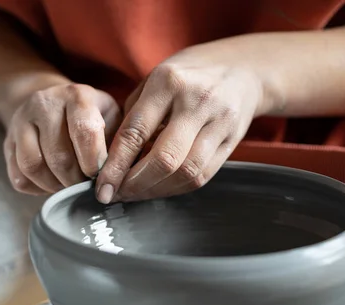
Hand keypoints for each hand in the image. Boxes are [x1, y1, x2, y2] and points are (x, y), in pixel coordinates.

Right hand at [4, 83, 120, 194]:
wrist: (51, 103)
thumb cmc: (91, 116)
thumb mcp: (111, 117)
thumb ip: (118, 143)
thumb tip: (121, 179)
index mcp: (77, 96)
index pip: (84, 132)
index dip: (94, 162)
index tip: (101, 178)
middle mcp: (44, 104)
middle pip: (58, 155)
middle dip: (75, 181)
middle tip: (87, 188)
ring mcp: (21, 122)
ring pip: (33, 166)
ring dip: (54, 186)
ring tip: (69, 188)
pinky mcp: (7, 142)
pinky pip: (19, 177)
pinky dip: (37, 189)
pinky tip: (52, 184)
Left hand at [95, 47, 267, 202]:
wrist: (242, 69)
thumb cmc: (187, 76)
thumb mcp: (153, 80)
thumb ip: (133, 117)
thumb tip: (111, 161)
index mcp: (168, 82)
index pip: (135, 132)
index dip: (116, 166)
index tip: (102, 187)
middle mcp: (196, 101)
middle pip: (164, 158)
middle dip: (135, 184)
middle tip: (117, 194)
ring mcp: (219, 121)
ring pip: (186, 172)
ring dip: (156, 190)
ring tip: (136, 194)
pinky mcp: (233, 141)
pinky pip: (202, 176)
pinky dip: (176, 188)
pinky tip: (159, 187)